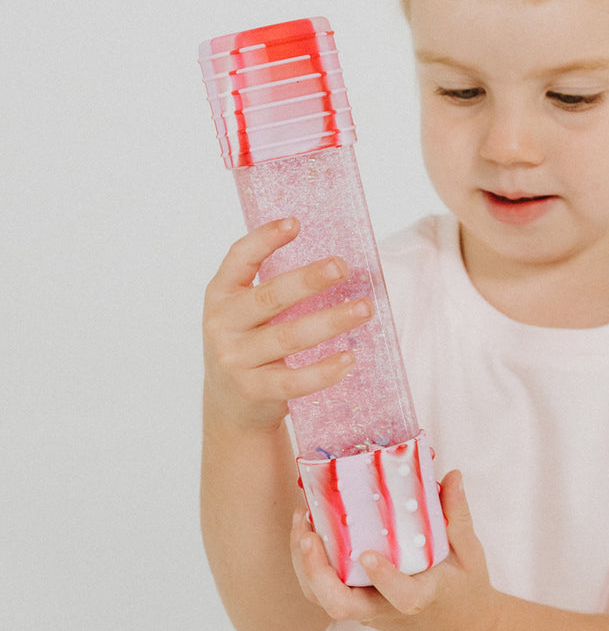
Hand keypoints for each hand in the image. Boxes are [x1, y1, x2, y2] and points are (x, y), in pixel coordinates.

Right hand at [202, 218, 373, 434]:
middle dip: (308, 280)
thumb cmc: (249, 346)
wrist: (230, 407)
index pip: (239, 259)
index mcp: (221, 296)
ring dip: (331, 321)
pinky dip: (324, 371)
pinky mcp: (255, 391)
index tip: (295, 223)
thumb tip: (333, 262)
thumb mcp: (246, 313)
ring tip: (364, 308)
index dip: (264, 239)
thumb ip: (274, 288)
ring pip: (289, 337)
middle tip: (342, 267)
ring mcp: (236, 360)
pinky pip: (295, 381)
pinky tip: (349, 358)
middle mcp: (223, 325)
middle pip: (271, 297)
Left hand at [291, 470, 501, 630]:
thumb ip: (457, 514)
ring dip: (306, 566)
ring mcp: (369, 611)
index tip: (369, 555)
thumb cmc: (466, 589)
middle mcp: (388, 609)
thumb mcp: (470, 552)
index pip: (403, 597)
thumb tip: (452, 474)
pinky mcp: (359, 606)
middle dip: (318, 574)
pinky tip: (309, 531)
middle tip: (309, 535)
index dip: (384, 579)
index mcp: (424, 596)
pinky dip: (311, 565)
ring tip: (302, 521)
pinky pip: (326, 592)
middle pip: (342, 607)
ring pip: (325, 600)